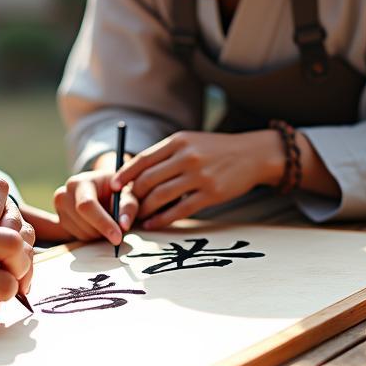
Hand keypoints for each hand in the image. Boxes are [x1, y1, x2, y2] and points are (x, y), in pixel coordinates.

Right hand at [52, 154, 138, 245]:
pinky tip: (96, 225)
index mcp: (80, 182)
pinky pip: (76, 237)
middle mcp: (64, 193)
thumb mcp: (127, 195)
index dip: (103, 223)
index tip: (117, 238)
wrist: (102, 191)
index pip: (87, 205)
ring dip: (98, 235)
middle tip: (118, 230)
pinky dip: (90, 237)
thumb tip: (123, 225)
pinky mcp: (60, 221)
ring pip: (80, 233)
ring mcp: (59, 208)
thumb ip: (128, 208)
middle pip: (82, 222)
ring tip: (107, 223)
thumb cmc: (116, 192)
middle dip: (103, 231)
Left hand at [112, 130, 283, 228]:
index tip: (114, 186)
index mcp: (177, 142)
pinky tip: (154, 224)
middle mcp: (186, 157)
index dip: (125, 174)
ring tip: (137, 217)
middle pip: (149, 180)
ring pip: (161, 196)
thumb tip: (134, 173)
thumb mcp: (188, 142)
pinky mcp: (211, 194)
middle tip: (124, 208)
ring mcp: (199, 176)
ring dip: (145, 210)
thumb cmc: (213, 149)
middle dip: (133, 197)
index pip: (143, 159)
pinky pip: (180, 209)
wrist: (251, 154)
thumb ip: (164, 154)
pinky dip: (163, 219)